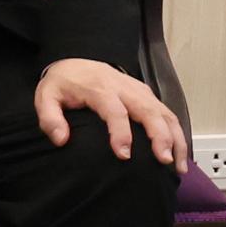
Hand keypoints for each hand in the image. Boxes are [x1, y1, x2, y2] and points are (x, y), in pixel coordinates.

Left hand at [33, 58, 185, 167]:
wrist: (76, 62)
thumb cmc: (63, 84)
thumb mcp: (46, 97)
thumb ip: (50, 118)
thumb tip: (61, 140)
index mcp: (100, 89)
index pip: (115, 111)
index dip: (121, 133)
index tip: (124, 155)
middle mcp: (124, 88)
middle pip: (148, 110)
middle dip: (160, 136)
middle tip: (164, 160)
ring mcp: (139, 90)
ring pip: (164, 112)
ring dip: (175, 137)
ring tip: (178, 164)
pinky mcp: (147, 94)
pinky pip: (167, 113)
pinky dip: (177, 132)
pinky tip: (179, 153)